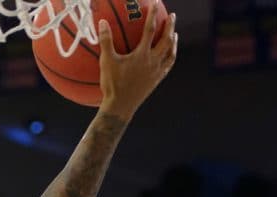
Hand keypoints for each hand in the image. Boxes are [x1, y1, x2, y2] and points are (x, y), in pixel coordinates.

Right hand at [98, 1, 177, 117]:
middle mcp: (153, 62)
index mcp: (142, 55)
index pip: (150, 29)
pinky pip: (168, 66)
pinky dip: (170, 57)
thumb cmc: (112, 84)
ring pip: (170, 53)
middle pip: (166, 40)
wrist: (121, 107)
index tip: (155, 3)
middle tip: (172, 15)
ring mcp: (157, 72)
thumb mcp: (107, 61)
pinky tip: (169, 55)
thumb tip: (102, 22)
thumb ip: (106, 41)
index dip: (152, 15)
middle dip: (170, 26)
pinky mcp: (157, 80)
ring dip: (173, 42)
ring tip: (174, 34)